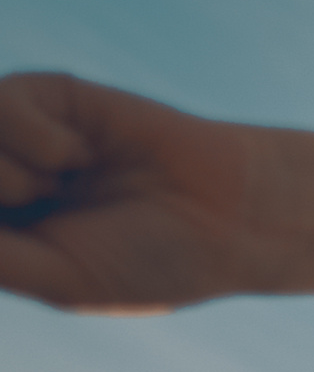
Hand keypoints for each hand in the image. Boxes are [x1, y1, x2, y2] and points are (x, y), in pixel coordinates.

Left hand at [0, 77, 276, 315]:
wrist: (232, 215)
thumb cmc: (151, 259)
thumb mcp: (55, 274)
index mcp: (3, 232)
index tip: (16, 212)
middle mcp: (3, 182)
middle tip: (31, 201)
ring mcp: (18, 137)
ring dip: (3, 171)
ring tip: (55, 185)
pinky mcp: (43, 96)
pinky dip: (31, 135)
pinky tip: (75, 155)